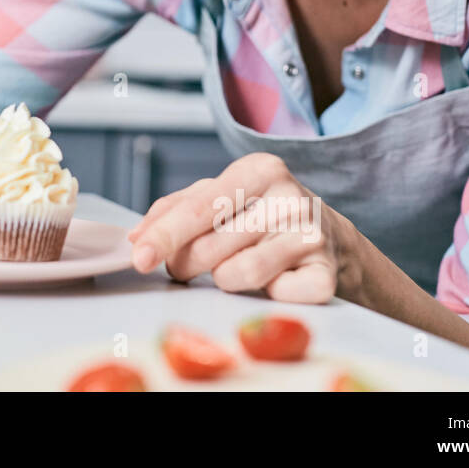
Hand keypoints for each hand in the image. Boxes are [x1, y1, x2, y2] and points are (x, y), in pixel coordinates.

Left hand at [126, 152, 358, 302]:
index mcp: (258, 170)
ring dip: (224, 279)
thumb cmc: (262, 214)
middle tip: (189, 265)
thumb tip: (137, 237)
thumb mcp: (222, 196)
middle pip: (210, 247)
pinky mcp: (327, 274)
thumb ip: (175, 209)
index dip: (164, 235)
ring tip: (235, 267)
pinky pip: (276, 297)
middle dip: (186, 264)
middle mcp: (289, 199)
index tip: (139, 257)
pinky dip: (265, 295)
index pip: (199, 208)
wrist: (331, 238)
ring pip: (238, 274)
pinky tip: (274, 280)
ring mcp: (312, 236)